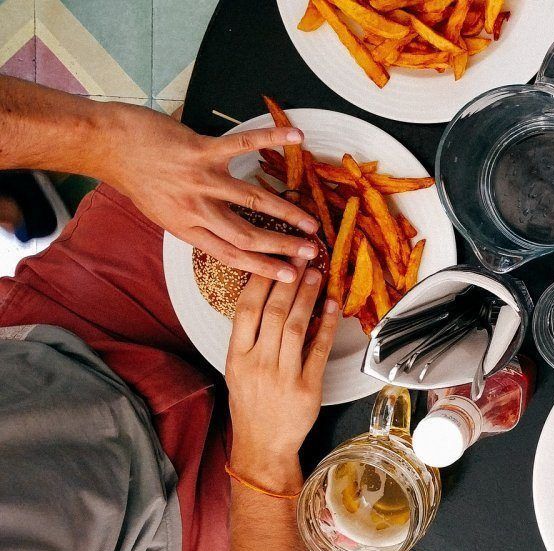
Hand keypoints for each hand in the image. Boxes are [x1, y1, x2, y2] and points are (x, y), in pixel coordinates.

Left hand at [97, 102, 319, 281]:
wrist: (108, 146)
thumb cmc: (136, 177)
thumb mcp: (162, 212)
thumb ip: (194, 222)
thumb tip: (224, 232)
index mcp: (186, 228)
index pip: (230, 255)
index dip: (263, 268)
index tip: (289, 276)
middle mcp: (196, 209)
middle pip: (247, 235)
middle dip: (283, 246)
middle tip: (311, 252)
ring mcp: (200, 179)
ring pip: (252, 200)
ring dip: (286, 211)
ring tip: (311, 221)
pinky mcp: (201, 151)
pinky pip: (242, 145)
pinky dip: (271, 139)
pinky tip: (296, 137)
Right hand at [225, 263, 338, 491]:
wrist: (262, 445)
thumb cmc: (251, 404)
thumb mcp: (237, 369)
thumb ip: (249, 337)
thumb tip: (266, 297)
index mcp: (236, 356)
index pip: (246, 309)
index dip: (261, 280)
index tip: (274, 259)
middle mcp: (258, 363)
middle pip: (274, 312)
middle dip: (289, 280)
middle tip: (301, 257)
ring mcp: (283, 375)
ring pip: (297, 326)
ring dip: (308, 297)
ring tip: (316, 274)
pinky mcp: (307, 387)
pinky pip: (319, 350)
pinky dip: (327, 325)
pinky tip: (333, 306)